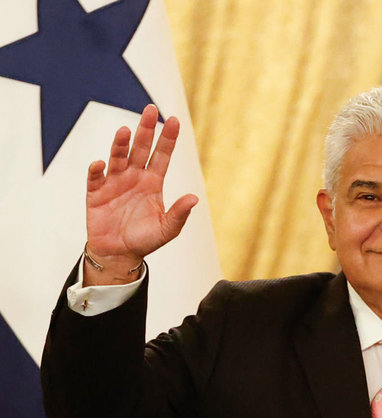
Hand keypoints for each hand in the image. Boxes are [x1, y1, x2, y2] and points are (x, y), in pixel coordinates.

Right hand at [85, 104, 197, 283]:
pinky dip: (97, 170)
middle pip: (140, 149)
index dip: (168, 139)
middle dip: (145, 129)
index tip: (175, 120)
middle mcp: (134, 177)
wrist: (119, 253)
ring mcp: (114, 182)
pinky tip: (100, 164)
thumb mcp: (167, 229)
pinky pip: (96, 178)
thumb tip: (194, 198)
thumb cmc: (144, 240)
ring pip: (118, 157)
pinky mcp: (96, 192)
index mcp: (153, 183)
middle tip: (150, 109)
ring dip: (121, 144)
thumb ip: (179, 214)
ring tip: (125, 131)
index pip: (162, 156)